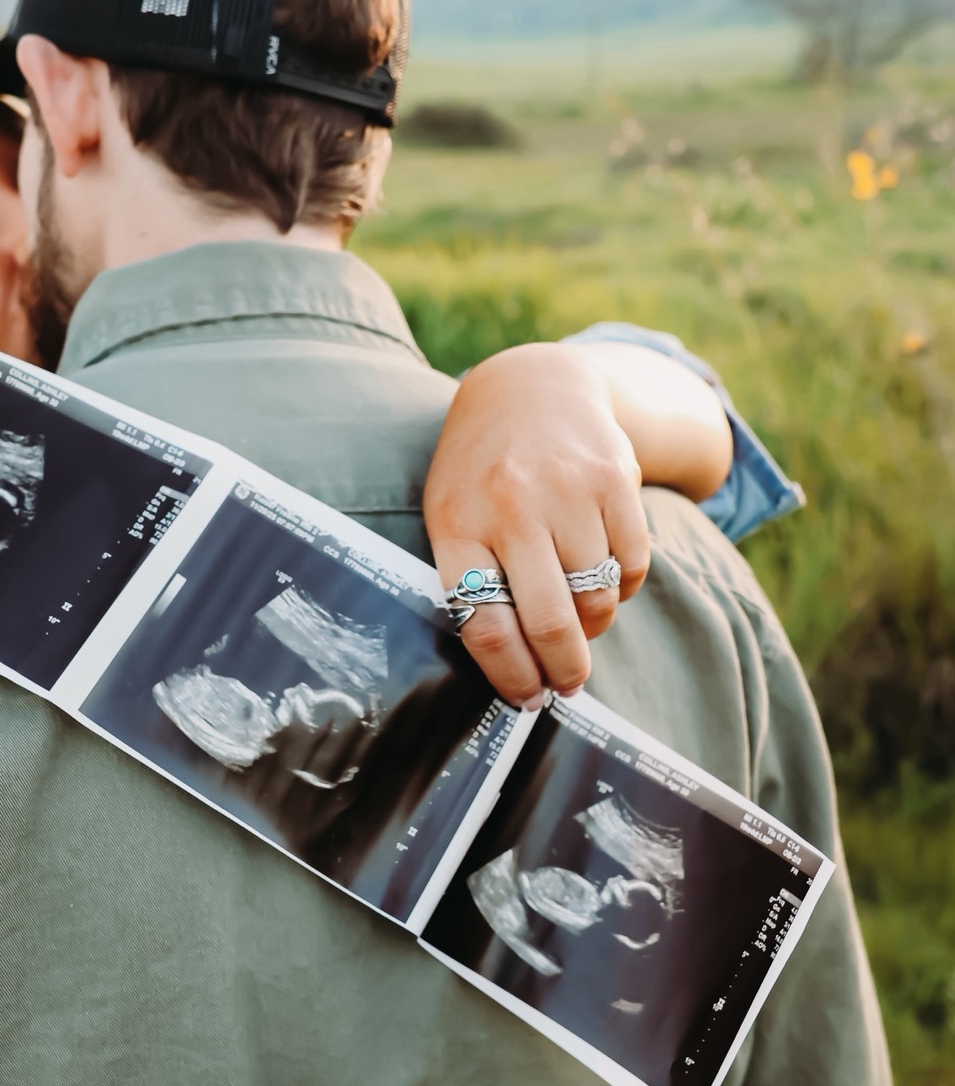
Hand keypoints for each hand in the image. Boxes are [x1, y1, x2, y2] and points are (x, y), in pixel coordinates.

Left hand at [423, 342, 650, 706]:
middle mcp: (512, 507)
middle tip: (568, 685)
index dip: (512, 677)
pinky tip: (602, 574)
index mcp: (458, 524)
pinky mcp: (614, 478)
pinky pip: (633, 565)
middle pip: (550, 622)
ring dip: (594, 625)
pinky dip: (623, 586)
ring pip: (598, 598)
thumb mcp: (452, 515)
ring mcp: (566, 490)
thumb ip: (472, 580)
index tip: (527, 698)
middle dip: (565, 670)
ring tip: (581, 618)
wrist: (532, 387)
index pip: (486, 626)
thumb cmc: (482, 471)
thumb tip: (514, 667)